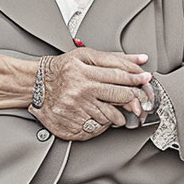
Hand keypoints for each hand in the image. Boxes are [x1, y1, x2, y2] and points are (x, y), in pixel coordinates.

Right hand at [28, 48, 152, 140]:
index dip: (137, 78)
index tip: (147, 79)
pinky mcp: (72, 126)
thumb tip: (141, 58)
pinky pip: (99, 127)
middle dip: (134, 98)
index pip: (119, 76)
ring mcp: (77, 110)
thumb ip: (115, 58)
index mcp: (85, 72)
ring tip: (116, 108)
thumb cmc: (63, 69)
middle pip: (120, 96)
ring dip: (120, 114)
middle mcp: (81, 91)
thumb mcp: (86, 56)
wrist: (37, 86)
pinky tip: (102, 116)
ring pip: (112, 115)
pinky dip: (104, 123)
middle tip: (139, 99)